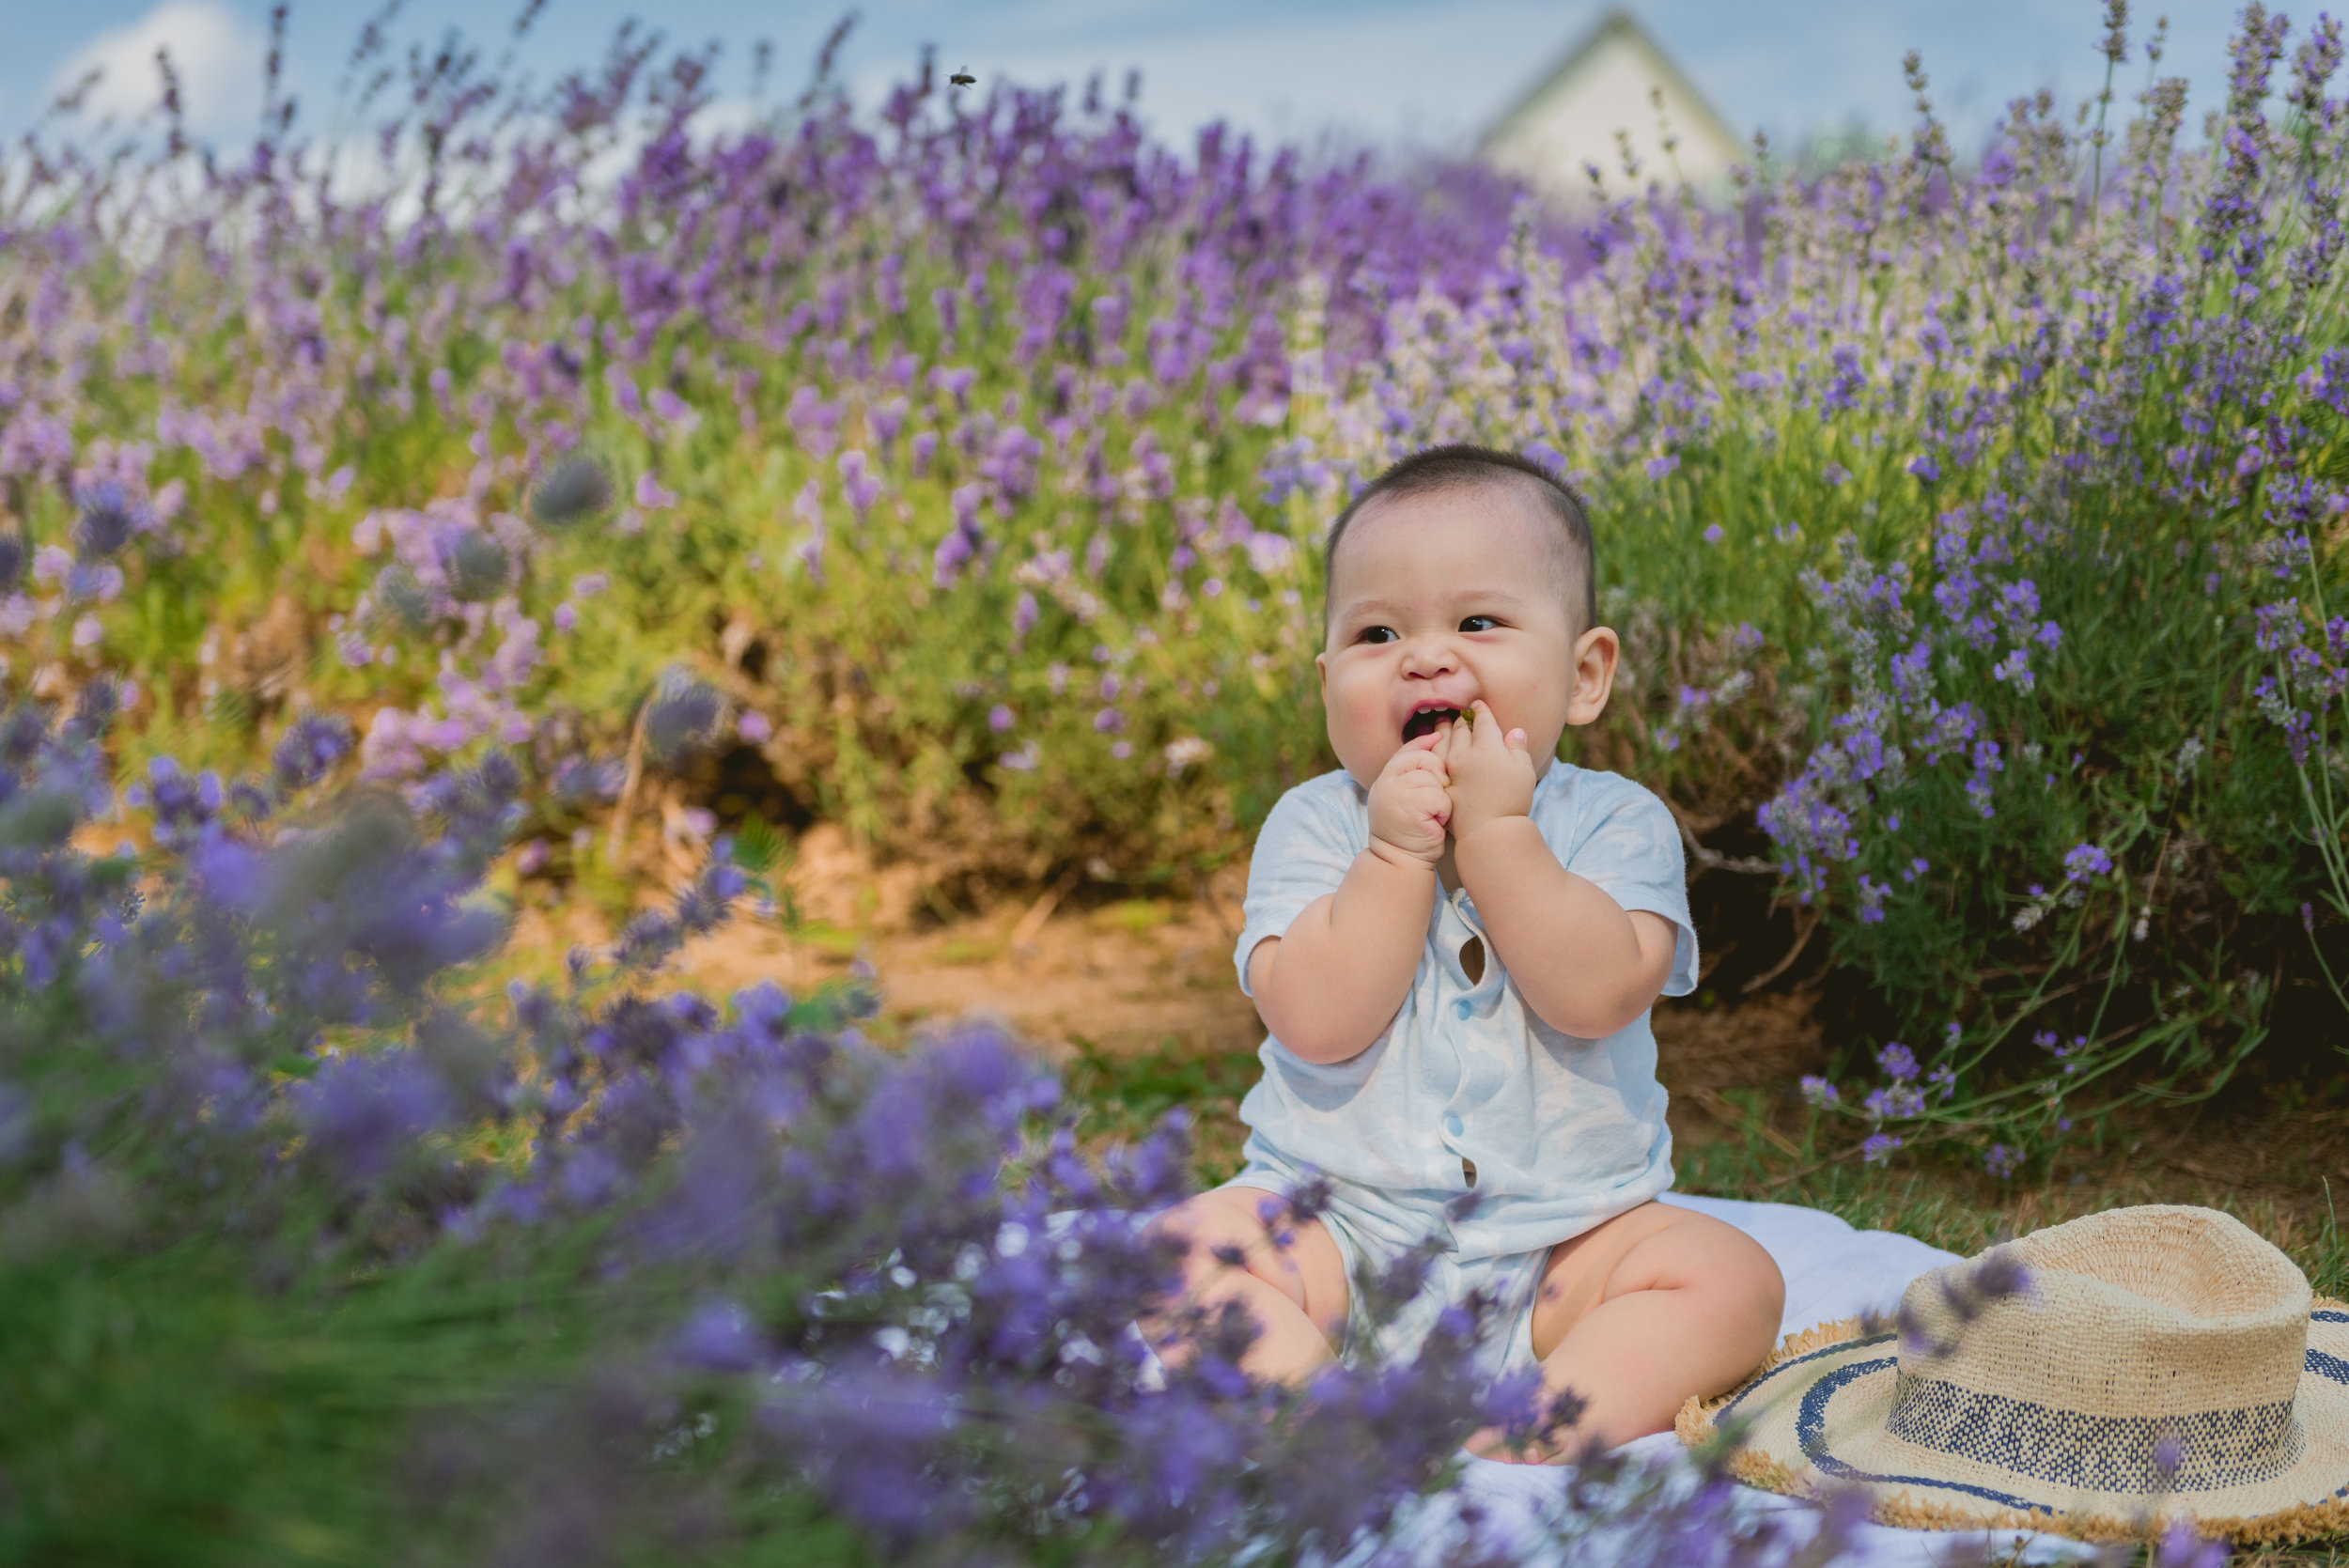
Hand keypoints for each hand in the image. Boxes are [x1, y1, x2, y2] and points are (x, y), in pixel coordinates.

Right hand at [1366, 731, 1450, 868]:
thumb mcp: (1405, 798)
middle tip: (1434, 798)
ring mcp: (1396, 795)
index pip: (1404, 751)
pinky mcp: (1411, 808)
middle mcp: (1386, 784)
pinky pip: (1439, 797)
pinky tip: (1435, 822)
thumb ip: (1412, 773)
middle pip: (1423, 760)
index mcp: (1384, 780)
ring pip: (1433, 780)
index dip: (1423, 743)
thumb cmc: (1410, 831)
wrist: (1400, 862)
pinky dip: (1443, 811)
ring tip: (1432, 815)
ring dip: (1440, 798)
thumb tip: (1435, 736)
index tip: (1437, 738)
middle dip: (1436, 774)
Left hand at [1441, 700, 1535, 841]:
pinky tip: (1432, 749)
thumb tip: (1515, 731)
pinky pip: (1433, 761)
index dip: (1481, 711)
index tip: (1478, 704)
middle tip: (1460, 714)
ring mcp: (1449, 769)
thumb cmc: (1512, 800)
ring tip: (1442, 724)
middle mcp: (1464, 753)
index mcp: (1487, 746)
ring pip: (1442, 742)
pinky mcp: (1441, 784)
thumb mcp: (1524, 770)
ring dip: (1443, 730)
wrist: (1489, 830)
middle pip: (1459, 729)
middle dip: (1461, 719)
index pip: (1482, 721)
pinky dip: (1432, 750)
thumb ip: (1518, 747)